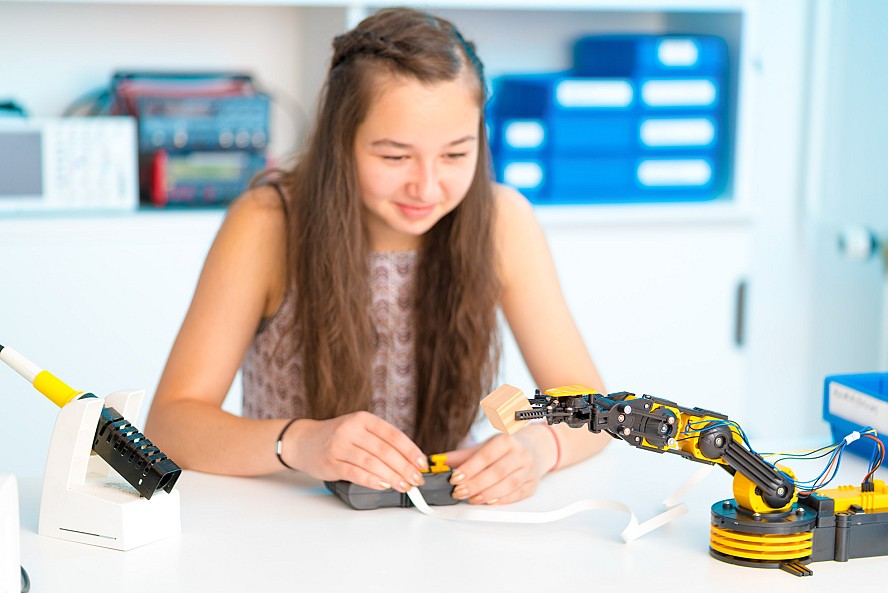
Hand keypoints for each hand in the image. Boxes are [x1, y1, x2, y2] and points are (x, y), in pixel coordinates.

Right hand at [285, 411, 427, 491]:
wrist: (304, 441)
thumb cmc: (337, 438)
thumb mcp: (359, 430)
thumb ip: (380, 441)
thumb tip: (409, 462)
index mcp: (363, 419)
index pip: (393, 435)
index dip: (410, 450)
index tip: (422, 464)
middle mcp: (351, 429)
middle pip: (384, 450)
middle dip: (404, 467)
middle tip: (416, 480)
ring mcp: (339, 445)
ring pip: (372, 462)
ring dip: (392, 476)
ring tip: (404, 486)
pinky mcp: (331, 462)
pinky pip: (355, 473)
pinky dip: (372, 480)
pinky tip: (384, 485)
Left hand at [442, 426, 555, 504]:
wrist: (533, 449)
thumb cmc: (505, 449)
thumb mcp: (484, 446)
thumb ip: (462, 456)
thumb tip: (440, 462)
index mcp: (506, 440)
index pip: (486, 456)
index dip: (470, 469)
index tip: (455, 478)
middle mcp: (520, 454)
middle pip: (496, 472)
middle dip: (475, 484)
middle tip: (458, 491)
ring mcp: (528, 470)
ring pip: (508, 485)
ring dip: (487, 494)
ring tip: (471, 498)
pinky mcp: (532, 485)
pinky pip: (517, 495)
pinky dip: (501, 500)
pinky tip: (488, 502)